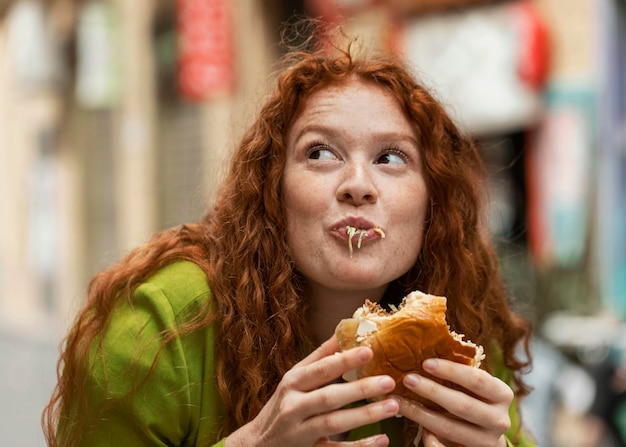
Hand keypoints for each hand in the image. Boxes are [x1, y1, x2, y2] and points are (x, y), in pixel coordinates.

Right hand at [225, 336, 399, 446]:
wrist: (257, 444)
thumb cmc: (282, 405)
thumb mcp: (294, 379)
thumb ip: (319, 358)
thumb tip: (343, 331)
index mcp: (293, 383)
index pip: (320, 370)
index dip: (344, 360)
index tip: (369, 351)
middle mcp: (294, 406)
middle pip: (329, 397)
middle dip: (360, 389)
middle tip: (389, 381)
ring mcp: (300, 432)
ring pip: (334, 424)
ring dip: (365, 415)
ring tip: (392, 406)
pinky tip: (382, 439)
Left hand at [395, 359, 512, 446]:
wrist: (487, 436)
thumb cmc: (475, 401)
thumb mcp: (475, 387)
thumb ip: (458, 375)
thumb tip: (424, 354)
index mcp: (502, 395)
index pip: (476, 379)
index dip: (451, 371)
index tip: (426, 363)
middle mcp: (499, 420)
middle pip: (462, 405)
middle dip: (432, 392)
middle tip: (408, 379)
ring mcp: (488, 441)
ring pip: (450, 429)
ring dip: (421, 414)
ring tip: (400, 402)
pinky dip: (430, 440)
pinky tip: (420, 429)